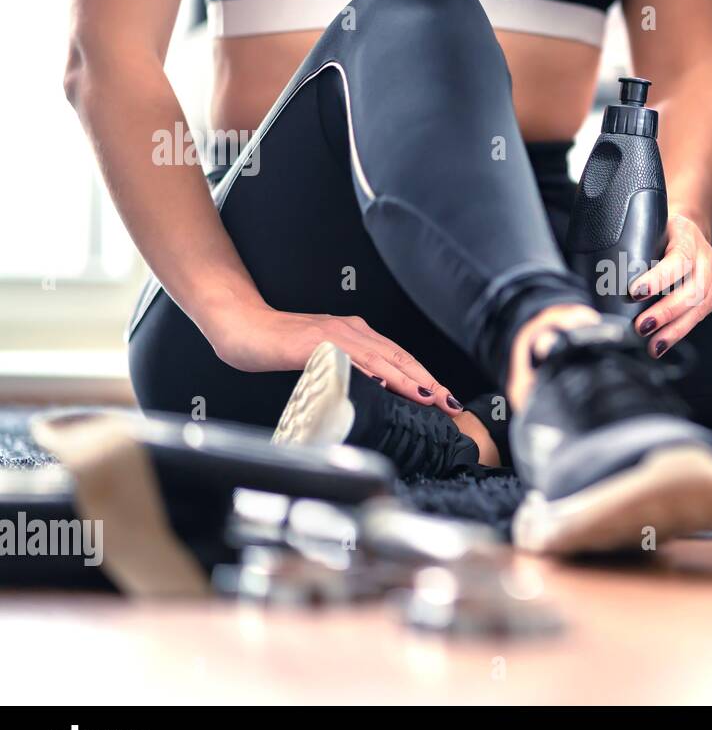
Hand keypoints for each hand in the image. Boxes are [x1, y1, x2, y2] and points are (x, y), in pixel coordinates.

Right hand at [208, 307, 461, 414]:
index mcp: (357, 335)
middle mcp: (353, 330)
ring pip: (382, 357)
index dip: (425, 378)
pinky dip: (372, 370)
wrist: (242, 326)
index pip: (400, 358)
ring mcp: (336, 334)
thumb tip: (375, 391)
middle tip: (451, 403)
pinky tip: (387, 383)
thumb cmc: (277, 345)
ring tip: (431, 397)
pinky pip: (349, 357)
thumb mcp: (323, 359)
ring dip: (409, 378)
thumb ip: (349, 370)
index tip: (445, 398)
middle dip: (429, 381)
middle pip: (400, 357)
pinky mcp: (315, 342)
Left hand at [630, 213, 711, 356]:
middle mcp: (706, 257)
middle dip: (666, 312)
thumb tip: (604, 271)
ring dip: (673, 330)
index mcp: (688, 237)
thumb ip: (636, 245)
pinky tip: (663, 344)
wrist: (691, 232)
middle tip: (642, 327)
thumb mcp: (651, 229)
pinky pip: (700, 316)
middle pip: (693, 290)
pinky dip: (679, 331)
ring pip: (699, 308)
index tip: (635, 292)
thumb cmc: (664, 233)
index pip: (678, 259)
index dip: (658, 278)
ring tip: (653, 346)